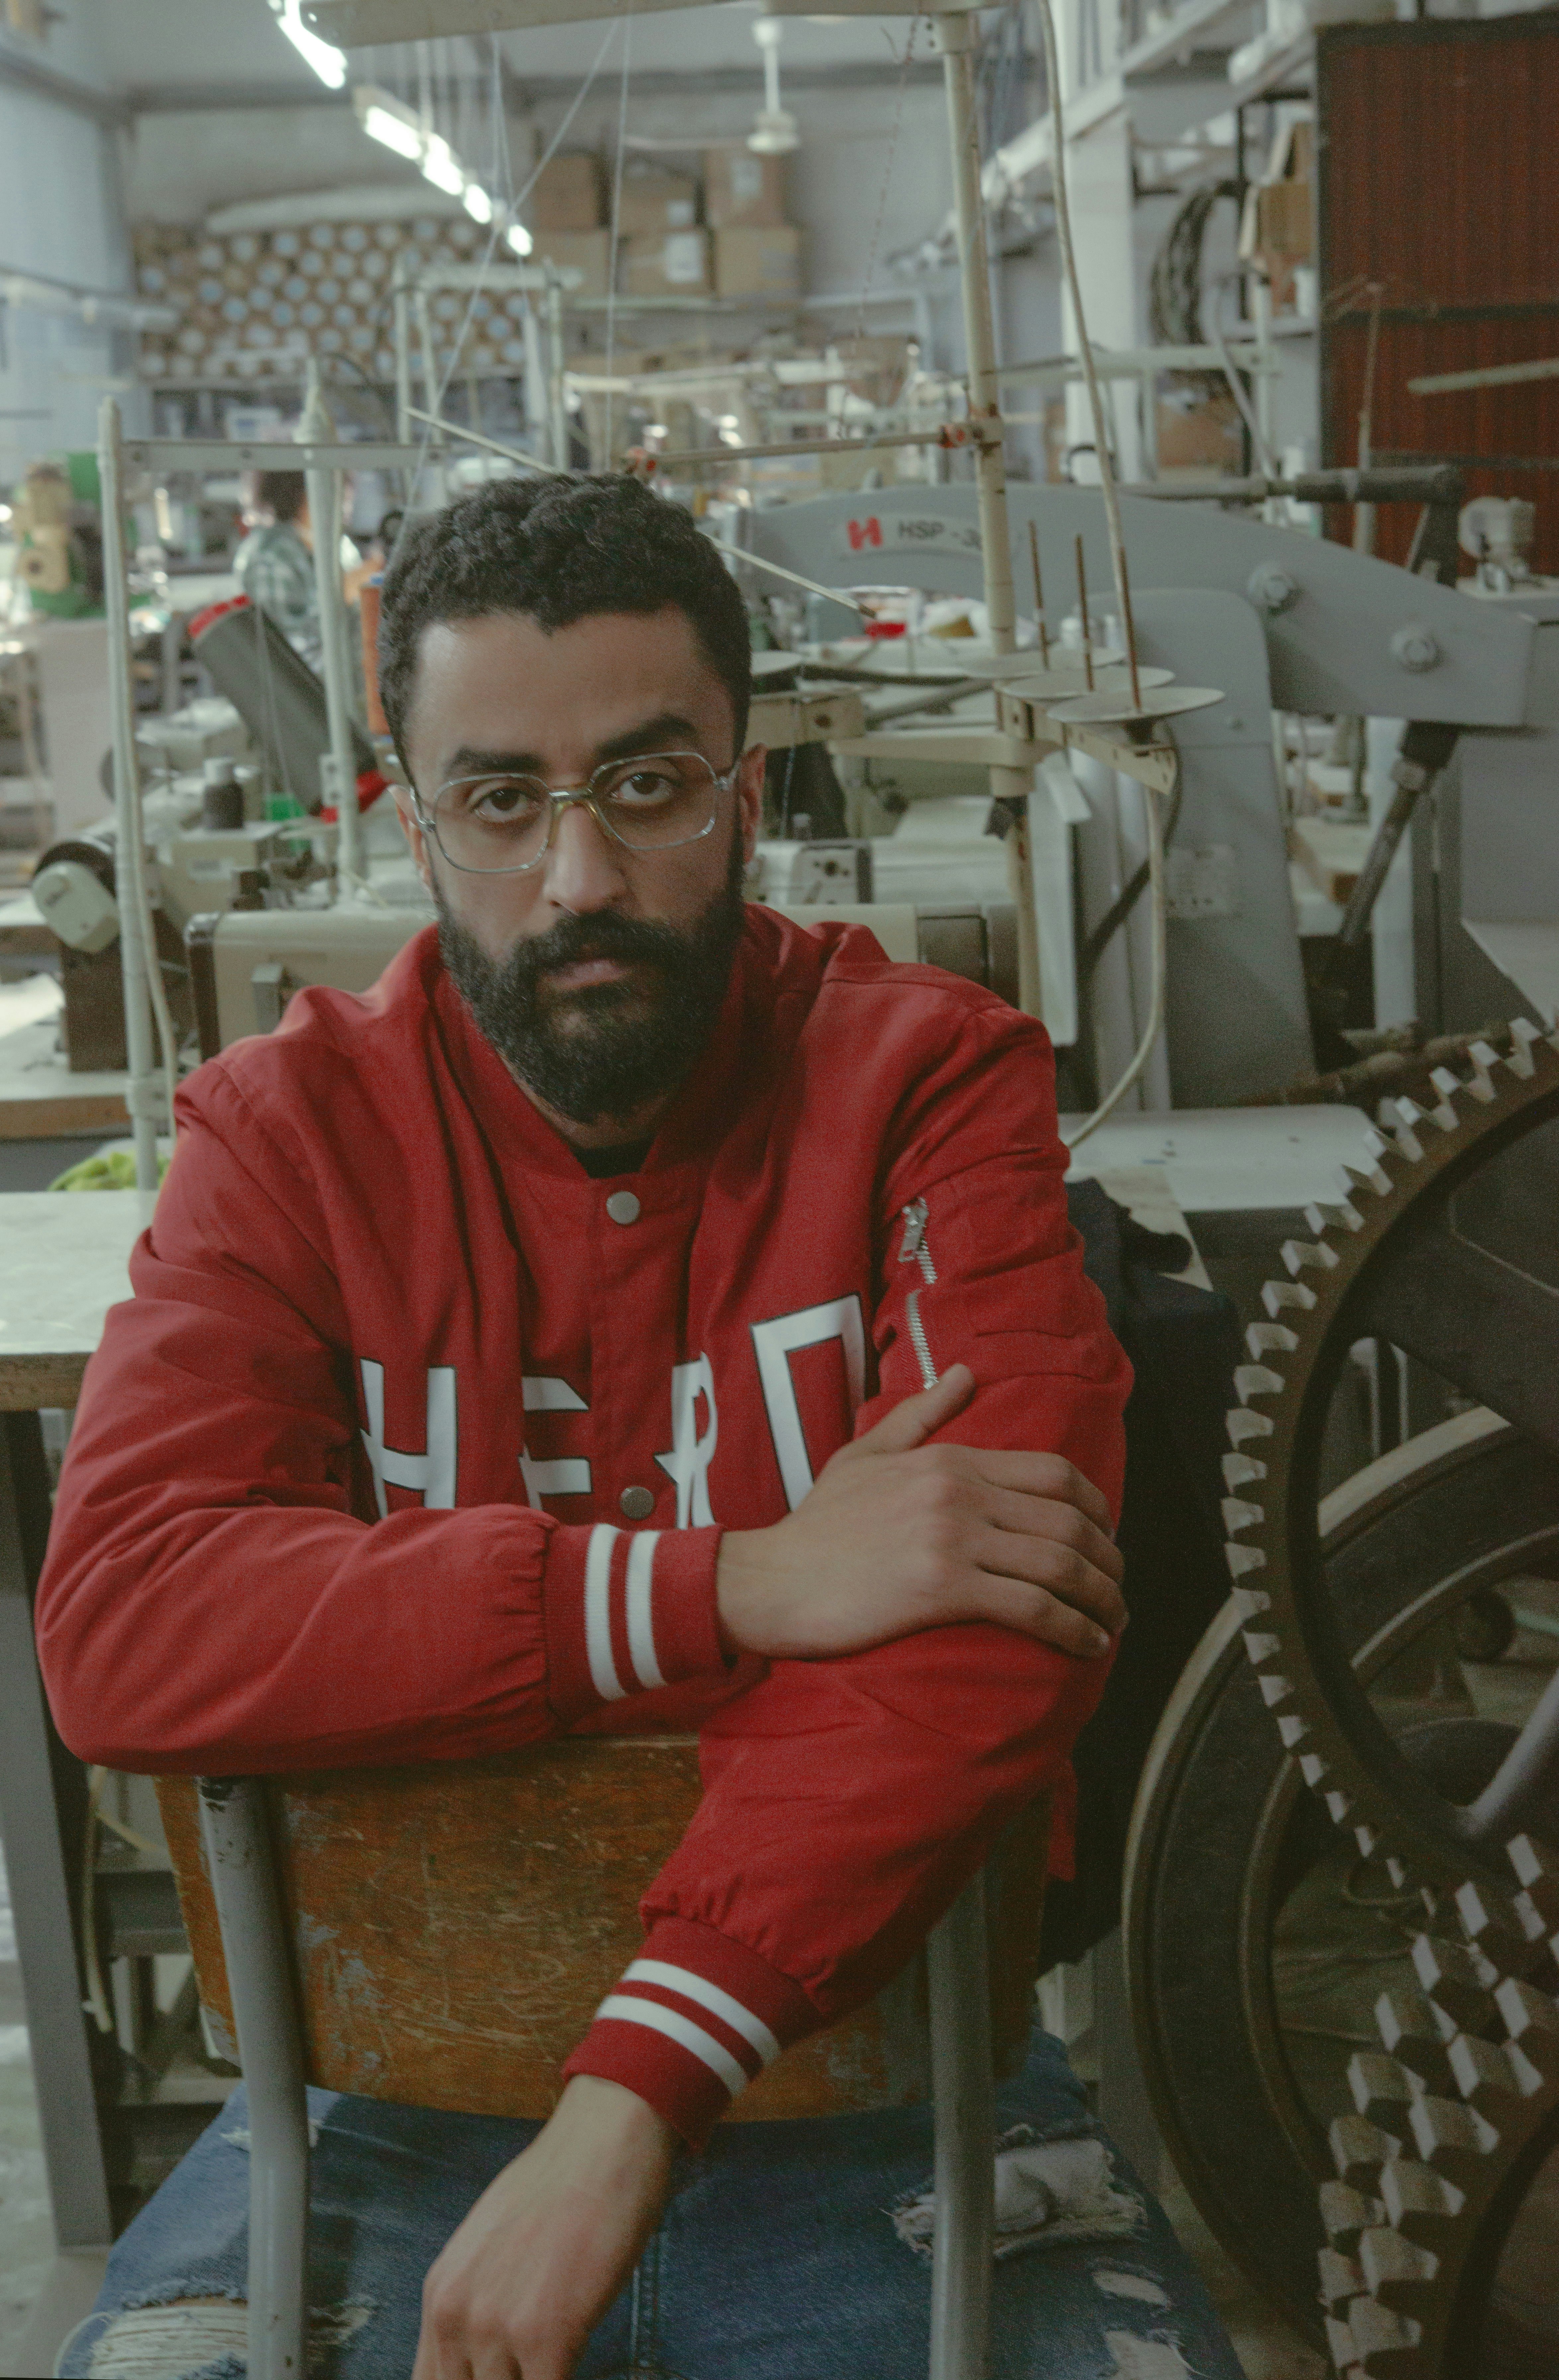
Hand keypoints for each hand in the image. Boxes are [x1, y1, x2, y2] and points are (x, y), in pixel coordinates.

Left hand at [413, 2075, 675, 2379]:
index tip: (504, 2373)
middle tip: (531, 2364)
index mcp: (440, 2295)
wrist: (602, 2142)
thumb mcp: (492, 2247)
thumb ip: (479, 2304)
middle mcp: (455, 2314)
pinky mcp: (546, 2336)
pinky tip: (579, 2359)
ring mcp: (496, 2327)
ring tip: (559, 2359)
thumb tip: (485, 2358)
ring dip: (536, 2377)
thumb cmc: (560, 2186)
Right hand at [715, 1363, 1124, 1663]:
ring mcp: (951, 1540)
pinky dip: (1072, 1628)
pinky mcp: (942, 1590)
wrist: (770, 1579)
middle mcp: (959, 1493)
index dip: (1096, 1508)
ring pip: (1058, 1565)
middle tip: (1118, 1588)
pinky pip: (1031, 1608)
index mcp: (948, 1460)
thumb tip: (966, 1373)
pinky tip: (1087, 1644)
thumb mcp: (864, 1454)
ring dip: (1100, 1598)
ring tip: (1112, 1622)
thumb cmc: (816, 1526)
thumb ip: (920, 1416)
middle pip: (1067, 1521)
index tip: (1107, 1537)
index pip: (1053, 1474)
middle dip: (1108, 1560)